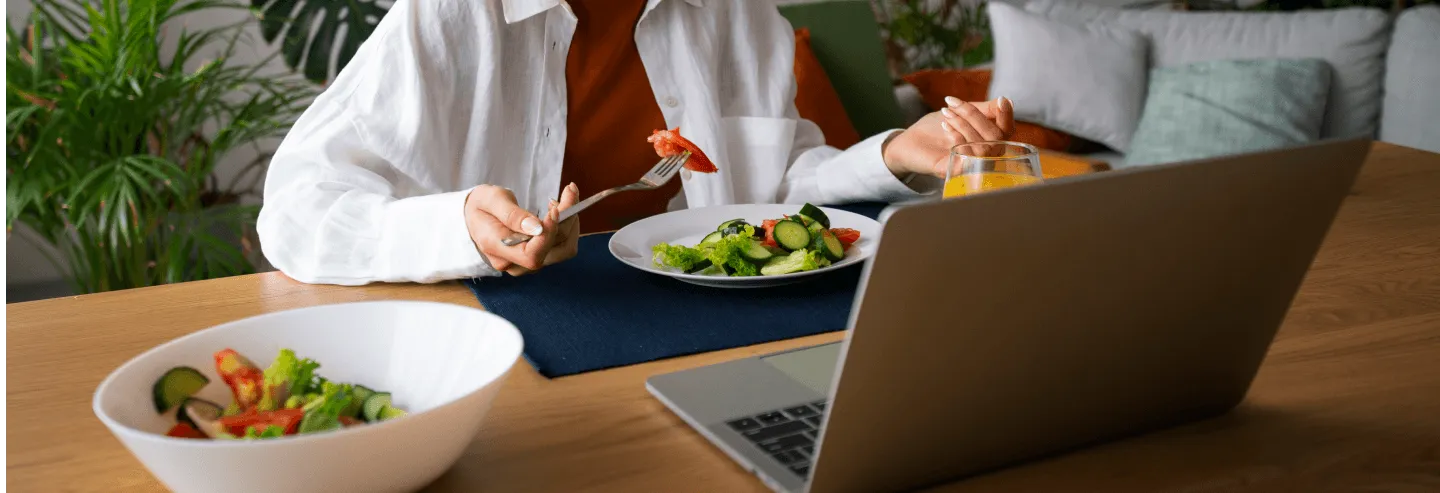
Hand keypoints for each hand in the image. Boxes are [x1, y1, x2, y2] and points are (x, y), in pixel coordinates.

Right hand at [464, 183, 580, 275]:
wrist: (475, 216)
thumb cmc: (480, 205)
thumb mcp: (490, 200)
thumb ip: (512, 215)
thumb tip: (537, 228)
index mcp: (496, 248)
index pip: (531, 255)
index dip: (548, 234)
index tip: (554, 208)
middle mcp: (513, 263)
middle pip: (552, 250)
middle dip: (567, 219)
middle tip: (569, 190)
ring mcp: (527, 264)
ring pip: (564, 248)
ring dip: (571, 222)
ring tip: (566, 196)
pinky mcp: (538, 257)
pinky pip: (562, 245)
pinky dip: (568, 226)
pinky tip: (560, 209)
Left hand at [881, 96, 1015, 177]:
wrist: (907, 141)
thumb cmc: (936, 128)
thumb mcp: (961, 113)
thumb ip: (983, 109)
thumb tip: (1006, 101)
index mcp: (986, 140)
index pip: (1007, 131)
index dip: (1007, 116)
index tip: (1001, 100)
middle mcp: (981, 156)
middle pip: (996, 137)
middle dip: (974, 115)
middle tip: (952, 104)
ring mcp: (968, 165)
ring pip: (982, 147)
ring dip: (964, 124)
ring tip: (946, 113)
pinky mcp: (951, 172)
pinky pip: (966, 160)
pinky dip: (959, 139)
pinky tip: (946, 127)